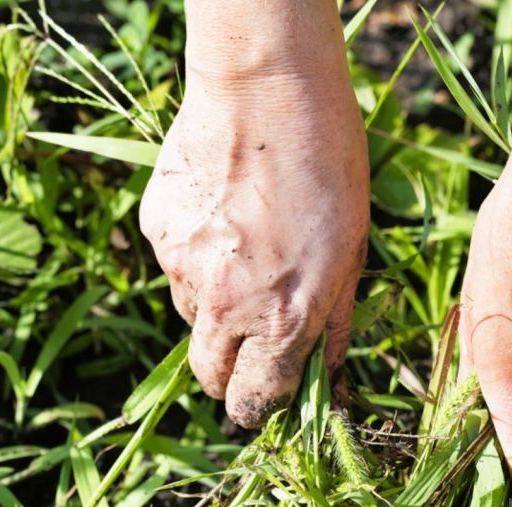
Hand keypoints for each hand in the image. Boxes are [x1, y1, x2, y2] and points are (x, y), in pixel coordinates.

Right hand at [139, 64, 368, 427]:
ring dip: (213, 308)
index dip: (259, 409)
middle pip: (208, 375)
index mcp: (282, 319)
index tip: (262, 404)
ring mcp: (183, 269)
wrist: (267, 92)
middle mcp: (225, 306)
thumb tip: (329, 376)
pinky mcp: (157, 233)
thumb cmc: (330, 169)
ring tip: (245, 253)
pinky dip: (195, 258)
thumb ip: (334, 324)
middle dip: (227, 375)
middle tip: (246, 350)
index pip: (255, 400)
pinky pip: (174, 266)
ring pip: (191, 317)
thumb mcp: (354, 254)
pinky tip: (222, 216)